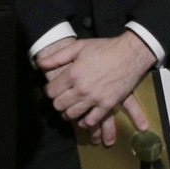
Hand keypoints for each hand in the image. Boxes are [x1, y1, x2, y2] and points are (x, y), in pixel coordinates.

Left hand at [34, 32, 156, 134]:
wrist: (130, 54)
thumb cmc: (104, 48)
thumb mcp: (78, 47)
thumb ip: (57, 56)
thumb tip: (39, 63)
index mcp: (73, 74)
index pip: (51, 91)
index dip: (49, 91)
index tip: (52, 90)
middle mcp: (81, 88)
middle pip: (59, 105)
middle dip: (56, 103)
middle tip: (60, 100)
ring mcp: (94, 98)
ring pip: (72, 114)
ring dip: (67, 114)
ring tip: (68, 110)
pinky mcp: (107, 104)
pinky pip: (91, 120)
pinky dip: (84, 122)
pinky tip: (82, 119)